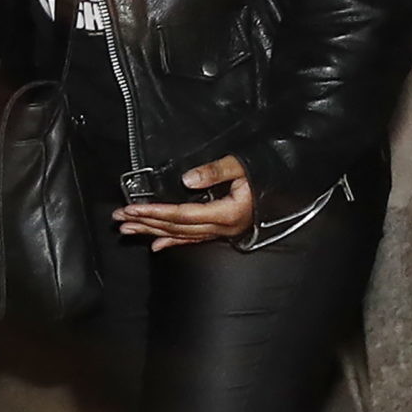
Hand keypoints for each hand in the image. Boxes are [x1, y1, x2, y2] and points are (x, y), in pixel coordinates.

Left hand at [116, 155, 255, 249]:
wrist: (290, 185)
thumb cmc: (269, 174)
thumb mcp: (243, 166)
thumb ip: (216, 171)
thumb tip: (187, 179)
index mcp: (227, 213)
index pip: (182, 215)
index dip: (156, 212)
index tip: (133, 208)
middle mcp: (222, 227)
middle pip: (177, 228)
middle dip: (146, 223)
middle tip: (121, 220)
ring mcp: (223, 232)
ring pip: (181, 235)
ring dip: (153, 232)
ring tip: (128, 230)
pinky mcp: (222, 230)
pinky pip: (194, 239)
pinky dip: (173, 241)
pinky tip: (156, 245)